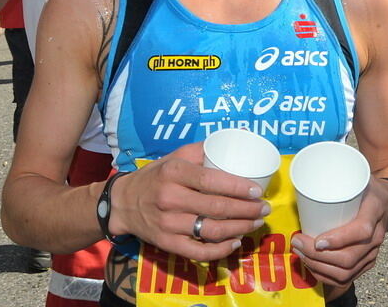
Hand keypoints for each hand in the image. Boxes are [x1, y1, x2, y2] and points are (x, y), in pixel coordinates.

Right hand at [109, 143, 267, 261]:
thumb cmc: (156, 177)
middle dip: (247, 210)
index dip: (238, 187)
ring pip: (211, 230)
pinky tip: (234, 243)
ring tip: (255, 223)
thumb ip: (202, 150)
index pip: (211, 181)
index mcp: (174, 172)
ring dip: (239, 229)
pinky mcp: (166, 243)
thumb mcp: (174, 157)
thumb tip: (237, 136)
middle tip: (265, 209)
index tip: (257, 191)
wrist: (123, 203)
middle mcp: (170, 198)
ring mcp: (168, 223)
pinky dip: (220, 250)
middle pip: (216, 207)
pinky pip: (198, 251)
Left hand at [290, 177, 387, 289]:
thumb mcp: (356, 176)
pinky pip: (348, 278)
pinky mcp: (368, 262)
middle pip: (349, 257)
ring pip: (346, 272)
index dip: (338, 239)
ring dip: (318, 267)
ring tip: (300, 253)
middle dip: (318, 256)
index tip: (316, 240)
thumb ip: (337, 176)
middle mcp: (377, 235)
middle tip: (297, 243)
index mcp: (375, 210)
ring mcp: (373, 252)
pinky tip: (312, 266)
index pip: (361, 231)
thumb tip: (309, 176)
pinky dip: (326, 276)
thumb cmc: (366, 187)